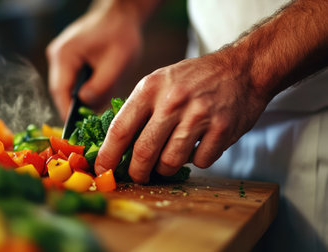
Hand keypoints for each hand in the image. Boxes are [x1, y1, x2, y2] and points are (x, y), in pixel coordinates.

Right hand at [47, 3, 142, 119]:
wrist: (120, 12)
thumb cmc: (121, 34)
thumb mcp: (116, 62)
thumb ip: (100, 85)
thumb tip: (85, 103)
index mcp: (65, 55)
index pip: (60, 92)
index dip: (67, 114)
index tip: (77, 131)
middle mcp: (57, 55)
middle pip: (60, 91)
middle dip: (75, 108)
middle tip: (89, 126)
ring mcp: (61, 56)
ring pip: (66, 87)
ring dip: (79, 100)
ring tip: (95, 111)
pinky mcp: (68, 58)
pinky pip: (72, 80)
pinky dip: (82, 90)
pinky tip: (98, 94)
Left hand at [94, 54, 269, 182]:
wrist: (241, 68)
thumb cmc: (193, 79)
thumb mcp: (159, 82)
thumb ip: (138, 110)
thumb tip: (115, 146)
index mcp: (150, 88)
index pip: (120, 129)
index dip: (108, 155)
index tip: (102, 171)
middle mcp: (172, 101)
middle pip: (144, 151)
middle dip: (137, 172)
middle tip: (138, 176)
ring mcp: (199, 115)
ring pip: (170, 162)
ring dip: (166, 168)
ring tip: (169, 159)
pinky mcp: (222, 128)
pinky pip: (200, 161)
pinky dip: (196, 160)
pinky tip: (198, 146)